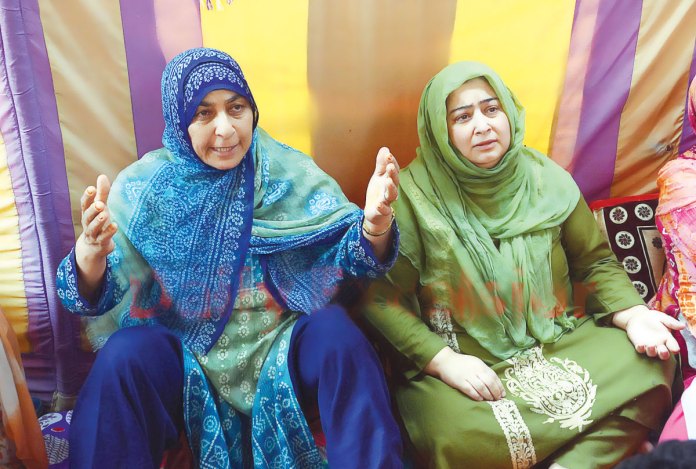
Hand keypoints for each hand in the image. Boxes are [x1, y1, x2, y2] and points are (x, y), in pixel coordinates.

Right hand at [74, 175, 116, 299]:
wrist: (94, 248)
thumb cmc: (98, 223)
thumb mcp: (100, 208)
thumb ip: (102, 193)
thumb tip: (102, 176)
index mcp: (87, 213)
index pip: (84, 204)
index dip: (87, 197)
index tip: (91, 188)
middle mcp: (87, 224)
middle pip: (87, 216)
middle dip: (92, 209)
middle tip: (100, 203)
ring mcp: (93, 235)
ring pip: (93, 228)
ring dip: (99, 221)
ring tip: (105, 213)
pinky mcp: (100, 243)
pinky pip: (103, 238)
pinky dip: (109, 232)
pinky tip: (115, 225)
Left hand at [363, 147, 398, 233]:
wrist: (375, 212)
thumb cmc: (378, 192)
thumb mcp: (378, 177)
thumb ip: (381, 164)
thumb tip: (385, 148)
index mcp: (389, 180)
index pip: (393, 171)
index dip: (392, 163)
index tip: (388, 155)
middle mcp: (390, 190)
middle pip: (394, 181)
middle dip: (393, 174)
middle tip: (390, 166)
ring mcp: (387, 201)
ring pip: (392, 195)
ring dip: (391, 188)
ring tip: (387, 181)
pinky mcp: (382, 212)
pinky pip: (384, 210)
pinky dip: (382, 208)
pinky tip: (379, 204)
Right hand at [425, 347, 504, 400]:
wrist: (445, 361)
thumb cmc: (462, 363)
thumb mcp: (475, 363)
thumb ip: (484, 371)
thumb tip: (495, 384)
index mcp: (480, 365)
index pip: (493, 377)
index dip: (499, 386)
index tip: (503, 394)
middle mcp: (475, 370)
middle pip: (489, 383)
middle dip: (495, 392)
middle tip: (497, 399)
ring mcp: (467, 376)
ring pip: (481, 388)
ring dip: (487, 395)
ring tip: (490, 400)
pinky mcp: (459, 382)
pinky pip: (470, 391)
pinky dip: (477, 396)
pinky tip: (480, 399)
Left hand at [612, 305, 683, 359]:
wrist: (637, 317)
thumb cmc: (653, 318)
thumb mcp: (662, 318)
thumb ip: (671, 322)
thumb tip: (683, 326)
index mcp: (667, 338)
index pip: (673, 345)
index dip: (674, 348)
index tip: (675, 350)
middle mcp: (659, 344)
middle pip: (663, 353)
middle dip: (664, 354)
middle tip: (663, 351)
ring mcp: (649, 346)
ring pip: (652, 353)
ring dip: (652, 351)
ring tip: (651, 346)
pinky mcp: (639, 345)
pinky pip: (640, 349)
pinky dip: (640, 348)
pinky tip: (640, 345)